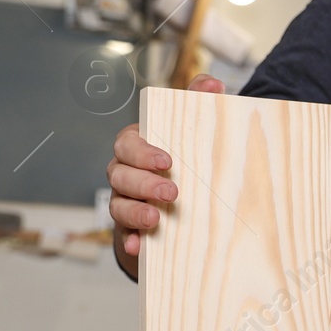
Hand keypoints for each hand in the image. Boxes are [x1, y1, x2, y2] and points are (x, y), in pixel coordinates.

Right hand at [108, 73, 223, 277]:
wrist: (187, 197)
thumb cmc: (187, 155)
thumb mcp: (195, 128)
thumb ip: (200, 102)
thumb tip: (212, 84)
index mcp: (138, 146)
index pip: (128, 143)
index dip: (143, 151)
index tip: (166, 160)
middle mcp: (126, 172)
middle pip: (121, 174)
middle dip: (143, 183)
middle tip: (171, 191)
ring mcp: (126, 200)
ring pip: (118, 203)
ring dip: (134, 212)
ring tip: (154, 218)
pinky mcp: (132, 226)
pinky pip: (124, 233)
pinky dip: (130, 239)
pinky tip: (139, 246)